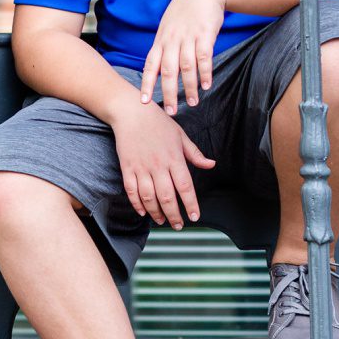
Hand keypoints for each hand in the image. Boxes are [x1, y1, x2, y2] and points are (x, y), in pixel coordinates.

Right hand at [110, 98, 215, 229]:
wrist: (131, 112)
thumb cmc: (158, 122)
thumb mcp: (181, 136)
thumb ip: (195, 154)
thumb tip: (211, 165)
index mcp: (174, 158)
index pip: (185, 187)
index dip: (190, 204)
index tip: (195, 216)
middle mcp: (158, 165)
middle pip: (167, 197)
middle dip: (174, 215)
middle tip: (178, 226)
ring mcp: (141, 167)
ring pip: (148, 197)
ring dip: (156, 212)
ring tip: (162, 221)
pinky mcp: (127, 167)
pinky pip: (131, 190)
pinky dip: (137, 204)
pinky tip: (143, 212)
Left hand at [140, 0, 226, 115]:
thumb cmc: (184, 13)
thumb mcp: (168, 29)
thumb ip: (164, 48)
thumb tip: (158, 71)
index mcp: (161, 41)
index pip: (150, 66)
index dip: (146, 84)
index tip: (143, 102)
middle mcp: (172, 40)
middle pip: (167, 71)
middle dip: (168, 93)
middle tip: (171, 111)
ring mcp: (188, 37)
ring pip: (186, 67)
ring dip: (190, 86)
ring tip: (193, 102)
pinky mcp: (204, 33)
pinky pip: (204, 56)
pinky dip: (205, 72)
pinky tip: (207, 85)